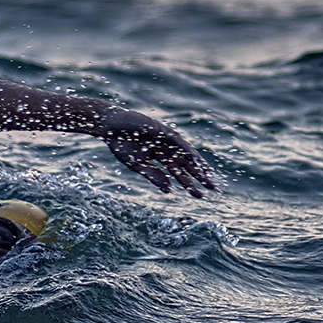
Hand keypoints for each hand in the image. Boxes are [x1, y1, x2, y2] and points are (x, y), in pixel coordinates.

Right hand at [99, 111, 216, 197]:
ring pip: (186, 153)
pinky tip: (194, 158)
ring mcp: (166, 139)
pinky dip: (186, 149)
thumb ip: (153, 176)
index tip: (199, 195)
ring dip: (197, 164)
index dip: (189, 184)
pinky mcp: (162, 130)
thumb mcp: (137, 165)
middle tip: (212, 188)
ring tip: (208, 175)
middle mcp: (167, 149)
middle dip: (199, 176)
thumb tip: (169, 190)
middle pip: (187, 164)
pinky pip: (177, 141)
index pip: (179, 173)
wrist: (111, 127)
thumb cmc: (122, 145)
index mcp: (161, 158)